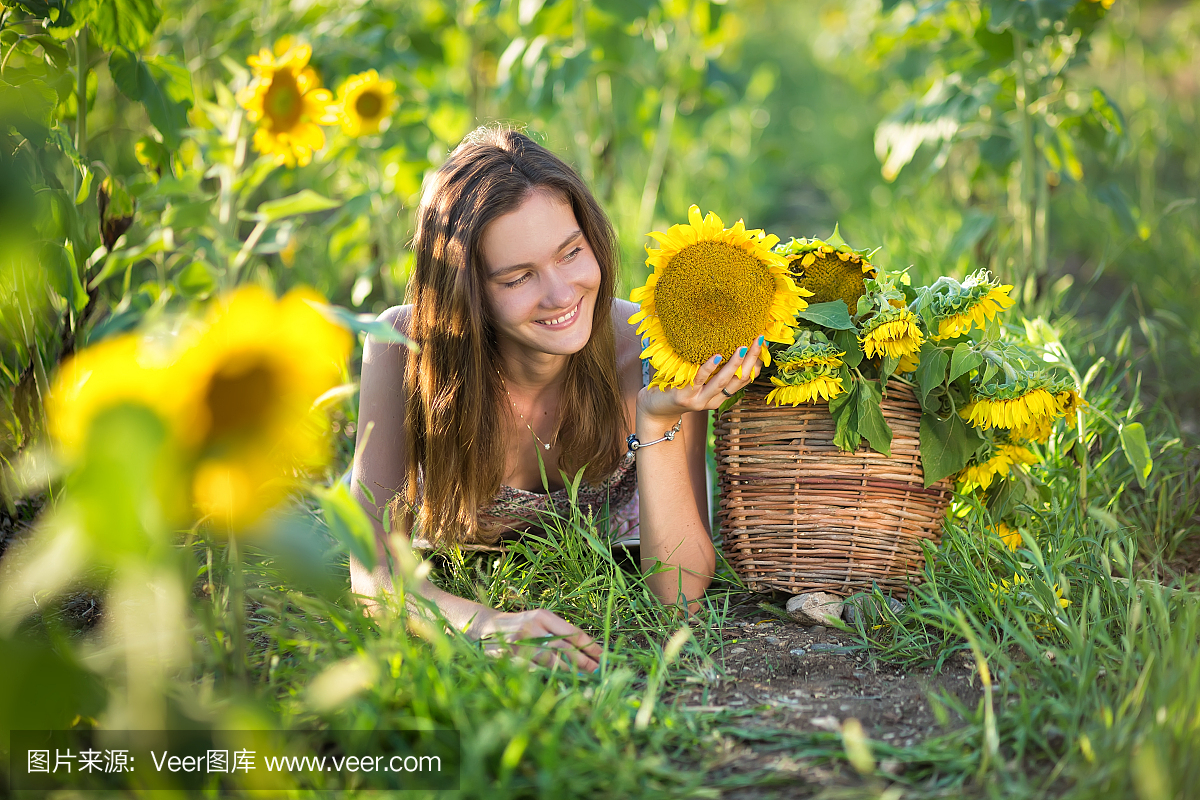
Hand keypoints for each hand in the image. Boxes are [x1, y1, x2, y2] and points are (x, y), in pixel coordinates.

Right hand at [470, 608, 601, 671]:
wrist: (483, 627)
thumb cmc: (519, 626)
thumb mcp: (539, 622)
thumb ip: (558, 634)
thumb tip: (588, 653)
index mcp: (543, 616)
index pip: (573, 633)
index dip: (591, 646)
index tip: (605, 658)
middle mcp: (533, 627)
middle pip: (566, 648)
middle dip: (585, 662)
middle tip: (599, 673)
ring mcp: (521, 644)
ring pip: (552, 662)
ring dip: (571, 673)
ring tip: (586, 680)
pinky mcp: (511, 658)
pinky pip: (535, 671)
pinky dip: (550, 677)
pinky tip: (562, 683)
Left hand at [638, 336, 765, 421]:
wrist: (654, 409)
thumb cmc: (676, 387)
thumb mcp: (698, 378)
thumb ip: (710, 367)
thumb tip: (720, 335)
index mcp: (720, 395)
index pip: (744, 379)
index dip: (756, 363)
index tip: (763, 344)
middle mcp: (714, 400)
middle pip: (739, 379)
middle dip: (751, 359)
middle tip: (759, 339)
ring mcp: (700, 400)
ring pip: (722, 382)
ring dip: (734, 364)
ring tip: (743, 348)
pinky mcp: (685, 397)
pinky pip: (698, 380)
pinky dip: (708, 369)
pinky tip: (716, 356)